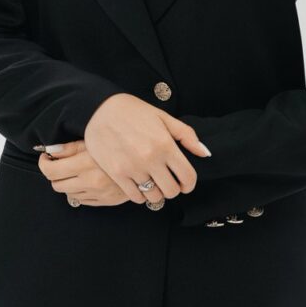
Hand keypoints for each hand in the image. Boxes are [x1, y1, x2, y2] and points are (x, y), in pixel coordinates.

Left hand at [37, 140, 129, 206]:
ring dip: (67, 183)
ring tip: (75, 171)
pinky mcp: (104, 201)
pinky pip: (82, 200)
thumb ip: (70, 147)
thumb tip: (50, 151)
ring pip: (68, 194)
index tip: (46, 158)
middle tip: (59, 164)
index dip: (44, 164)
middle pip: (57, 185)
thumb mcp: (94, 140)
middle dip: (55, 174)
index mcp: (85, 164)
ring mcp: (97, 194)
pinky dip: (79, 191)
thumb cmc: (119, 145)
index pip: (51, 171)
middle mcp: (89, 181)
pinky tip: (87, 180)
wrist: (146, 161)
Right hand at [82, 93, 211, 206]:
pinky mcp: (117, 174)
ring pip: (153, 197)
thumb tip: (204, 153)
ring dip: (157, 192)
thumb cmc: (134, 111)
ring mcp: (133, 168)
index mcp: (165, 144)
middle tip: (168, 181)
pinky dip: (140, 194)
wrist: (101, 109)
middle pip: (171, 191)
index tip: (185, 182)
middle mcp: (150, 159)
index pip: (187, 177)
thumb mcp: (163, 117)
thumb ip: (186, 135)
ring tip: (153, 181)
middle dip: (174, 188)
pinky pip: (135, 197)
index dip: (189, 183)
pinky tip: (139, 182)